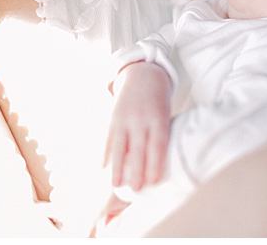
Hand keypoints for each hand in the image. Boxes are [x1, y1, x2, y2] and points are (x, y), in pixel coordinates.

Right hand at [105, 62, 172, 191]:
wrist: (143, 75)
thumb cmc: (158, 104)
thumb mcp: (164, 118)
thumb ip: (159, 139)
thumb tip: (157, 169)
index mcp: (158, 119)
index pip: (157, 145)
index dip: (155, 164)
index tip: (153, 183)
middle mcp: (140, 118)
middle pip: (138, 148)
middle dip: (136, 170)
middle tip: (136, 190)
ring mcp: (124, 118)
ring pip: (120, 145)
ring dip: (117, 167)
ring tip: (115, 185)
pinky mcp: (113, 117)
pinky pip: (108, 138)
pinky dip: (105, 154)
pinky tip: (102, 168)